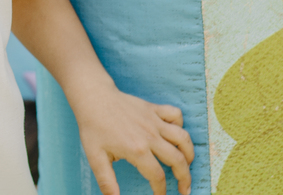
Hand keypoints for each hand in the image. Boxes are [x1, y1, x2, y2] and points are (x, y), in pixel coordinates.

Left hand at [71, 82, 193, 194]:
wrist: (93, 97)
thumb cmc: (93, 127)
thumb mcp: (95, 157)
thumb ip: (107, 181)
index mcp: (137, 150)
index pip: (158, 177)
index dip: (161, 191)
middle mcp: (150, 136)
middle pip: (178, 161)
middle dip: (185, 178)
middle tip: (185, 190)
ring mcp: (154, 121)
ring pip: (183, 138)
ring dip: (189, 153)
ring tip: (187, 164)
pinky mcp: (153, 108)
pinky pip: (175, 115)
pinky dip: (180, 124)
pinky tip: (175, 134)